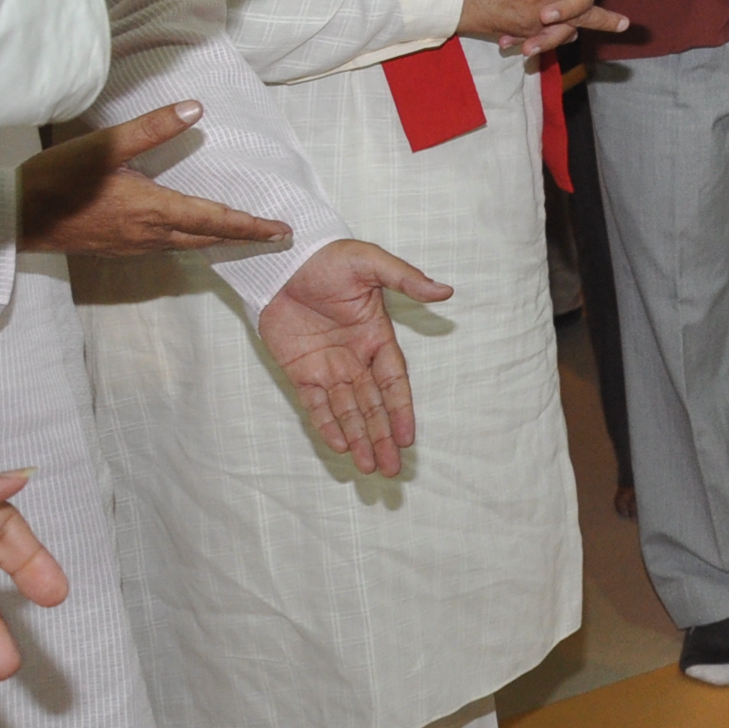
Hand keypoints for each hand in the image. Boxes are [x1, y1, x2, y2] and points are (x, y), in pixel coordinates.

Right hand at [16, 103, 291, 255]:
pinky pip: (164, 248)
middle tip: (275, 235)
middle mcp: (148, 234)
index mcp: (153, 209)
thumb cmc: (58, 179)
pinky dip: (189, 241)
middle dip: (243, 236)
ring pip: (186, 245)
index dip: (251, 226)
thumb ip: (153, 128)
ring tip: (242, 234)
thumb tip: (196, 109)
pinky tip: (190, 234)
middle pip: (207, 237)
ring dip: (217, 240)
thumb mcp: (107, 146)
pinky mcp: (116, 248)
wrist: (13, 217)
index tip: (281, 231)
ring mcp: (131, 245)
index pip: (215, 220)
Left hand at [257, 240, 448, 477]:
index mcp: (377, 335)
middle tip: (392, 469)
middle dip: (382, 436)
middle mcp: (356, 357)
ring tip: (370, 467)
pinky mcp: (299, 370)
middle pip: (373, 405)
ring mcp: (328, 366)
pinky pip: (314, 404)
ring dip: (359, 438)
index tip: (407, 437)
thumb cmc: (331, 257)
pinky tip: (338, 446)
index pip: (394, 380)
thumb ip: (406, 279)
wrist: (283, 260)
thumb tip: (445, 291)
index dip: (400, 410)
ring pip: (347, 411)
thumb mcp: (372, 264)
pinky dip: (326, 425)